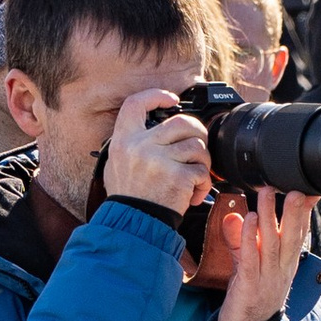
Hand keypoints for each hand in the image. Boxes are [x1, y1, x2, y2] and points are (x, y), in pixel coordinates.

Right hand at [102, 87, 210, 218]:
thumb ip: (133, 142)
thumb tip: (152, 123)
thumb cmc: (129, 196)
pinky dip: (203, 182)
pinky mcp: (177, 177)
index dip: (156, 96)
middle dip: (197, 132)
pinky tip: (194, 193)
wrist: (133, 224)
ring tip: (194, 175)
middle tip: (197, 144)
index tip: (171, 100)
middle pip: (182, 121)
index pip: (135, 104)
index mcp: (124, 140)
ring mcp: (159, 161)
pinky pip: (202, 170)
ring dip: (202, 161)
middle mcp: (140, 147)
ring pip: (197, 145)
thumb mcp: (117, 163)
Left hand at [216, 189, 317, 320]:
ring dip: (270, 217)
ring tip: (268, 193)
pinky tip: (249, 219)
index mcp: (286, 264)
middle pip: (291, 236)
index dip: (305, 214)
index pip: (299, 235)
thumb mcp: (250, 266)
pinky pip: (251, 259)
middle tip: (295, 188)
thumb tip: (235, 216)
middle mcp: (281, 269)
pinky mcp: (250, 286)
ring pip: (272, 243)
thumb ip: (242, 241)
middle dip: (294, 211)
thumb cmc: (250, 299)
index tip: (309, 191)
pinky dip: (251, 238)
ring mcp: (267, 278)